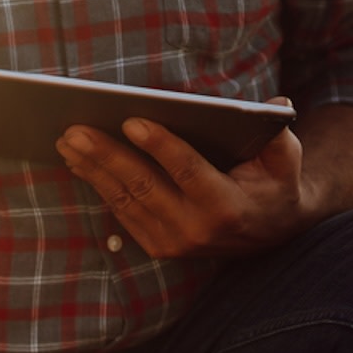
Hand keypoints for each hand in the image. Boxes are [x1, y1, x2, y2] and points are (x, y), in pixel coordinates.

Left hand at [53, 103, 321, 258]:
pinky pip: (122, 212)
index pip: (188, 171)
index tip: (131, 121)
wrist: (270, 234)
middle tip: (76, 130)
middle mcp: (196, 229)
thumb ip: (279, 135)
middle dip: (106, 156)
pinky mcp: (158, 247)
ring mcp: (173, 242)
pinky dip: (98, 185)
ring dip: (92, 169)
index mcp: (227, 206)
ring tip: (67, 142)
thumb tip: (276, 105)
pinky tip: (78, 162)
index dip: (159, 146)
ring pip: (125, 200)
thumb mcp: (285, 159)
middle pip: (144, 186)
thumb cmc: (273, 184)